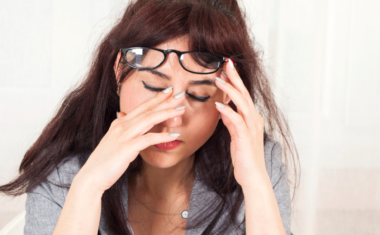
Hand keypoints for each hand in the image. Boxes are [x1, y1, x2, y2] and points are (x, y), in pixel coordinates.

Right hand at [77, 88, 185, 193]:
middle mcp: (121, 125)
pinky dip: (163, 136)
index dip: (156, 98)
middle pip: (147, 109)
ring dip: (167, 113)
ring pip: (149, 119)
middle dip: (165, 101)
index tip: (169, 91)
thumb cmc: (105, 161)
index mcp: (119, 122)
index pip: (141, 107)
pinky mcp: (127, 147)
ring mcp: (123, 135)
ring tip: (181, 110)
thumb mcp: (114, 141)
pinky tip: (175, 136)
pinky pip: (148, 139)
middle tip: (180, 94)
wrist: (91, 177)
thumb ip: (121, 129)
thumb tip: (123, 115)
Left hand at [215, 58, 265, 188]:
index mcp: (252, 118)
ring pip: (242, 103)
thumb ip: (232, 122)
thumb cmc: (244, 157)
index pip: (243, 95)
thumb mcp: (236, 135)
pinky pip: (237, 120)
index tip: (227, 68)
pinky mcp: (246, 137)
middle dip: (235, 77)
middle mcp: (254, 120)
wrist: (253, 176)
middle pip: (245, 94)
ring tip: (219, 79)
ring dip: (230, 90)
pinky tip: (218, 105)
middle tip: (226, 63)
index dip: (236, 80)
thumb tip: (224, 110)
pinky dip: (228, 111)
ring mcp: (251, 128)